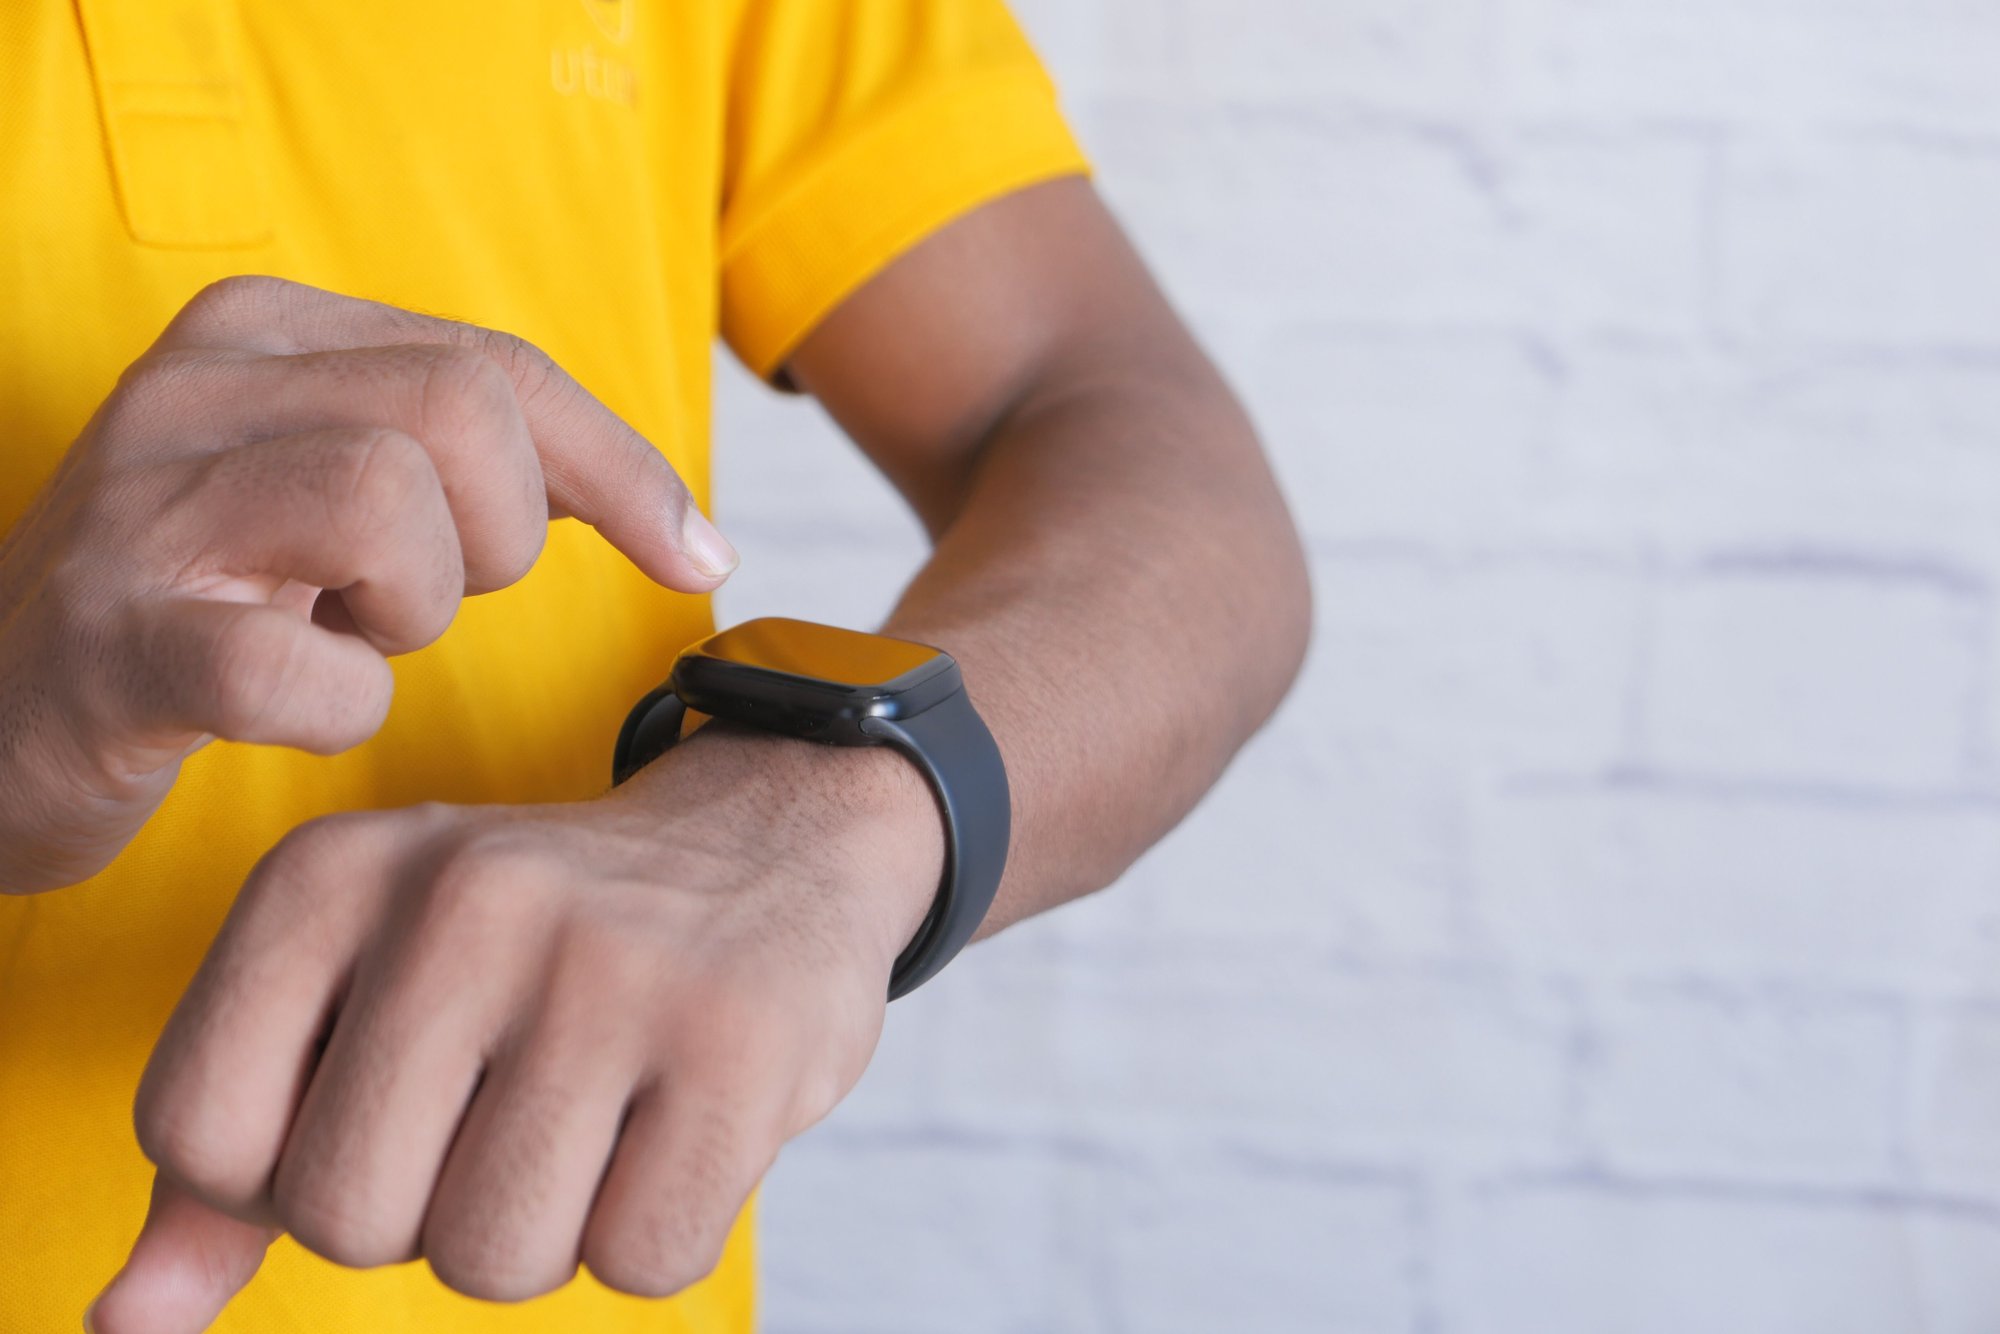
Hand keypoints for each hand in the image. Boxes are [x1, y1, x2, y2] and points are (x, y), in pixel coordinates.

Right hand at [0, 275, 735, 893]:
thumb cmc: (215, 601)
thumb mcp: (343, 487)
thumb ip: (494, 467)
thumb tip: (693, 530)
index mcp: (259, 334)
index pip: (497, 365)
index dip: (622, 468)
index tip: (691, 554)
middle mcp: (192, 393)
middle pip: (463, 416)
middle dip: (501, 536)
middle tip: (420, 596)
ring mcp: (140, 514)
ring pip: (390, 507)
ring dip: (415, 609)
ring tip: (345, 633)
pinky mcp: (114, 645)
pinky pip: (302, 670)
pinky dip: (339, 706)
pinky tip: (300, 702)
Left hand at [86, 726, 941, 1331]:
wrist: (770, 840)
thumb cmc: (537, 947)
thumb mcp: (360, 989)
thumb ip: (232, 1145)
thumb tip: (123, 1323)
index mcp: (334, 873)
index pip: (198, 1133)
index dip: (287, 1170)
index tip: (385, 1104)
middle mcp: (464, 900)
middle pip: (347, 1216)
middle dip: (425, 1215)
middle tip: (503, 1119)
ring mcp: (611, 967)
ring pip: (494, 1259)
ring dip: (544, 1234)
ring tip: (593, 1123)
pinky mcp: (740, 1041)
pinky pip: (641, 1264)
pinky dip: (655, 1234)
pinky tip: (678, 1129)